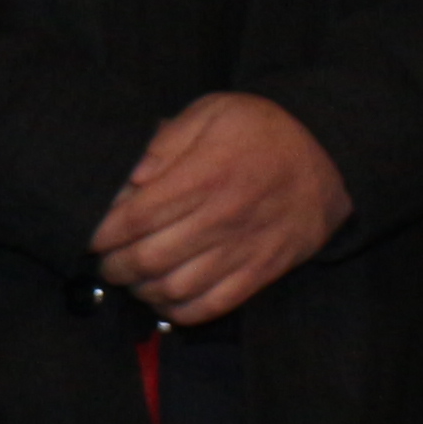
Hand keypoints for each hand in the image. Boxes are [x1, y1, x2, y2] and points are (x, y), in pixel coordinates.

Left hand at [86, 92, 347, 326]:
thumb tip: (130, 177)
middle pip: (149, 258)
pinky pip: (213, 305)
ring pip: (176, 288)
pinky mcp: (262, 271)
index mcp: (206, 176)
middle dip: (115, 266)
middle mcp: (222, 218)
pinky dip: (180, 312)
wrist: (331, 154)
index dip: (103, 233)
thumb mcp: (212, 112)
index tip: (91, 235)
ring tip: (132, 279)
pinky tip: (164, 298)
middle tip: (106, 261)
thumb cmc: (263, 128)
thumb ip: (166, 141)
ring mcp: (244, 249)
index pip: (136, 217)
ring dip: (143, 290)